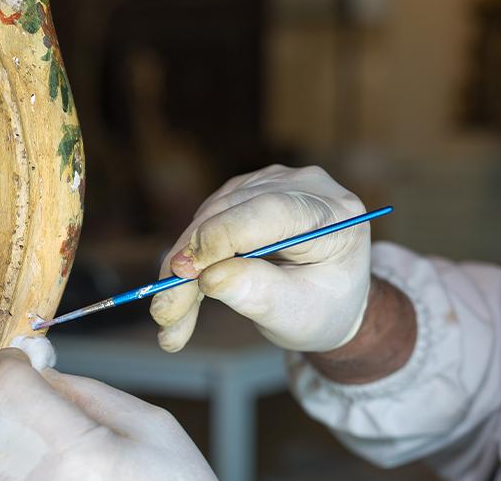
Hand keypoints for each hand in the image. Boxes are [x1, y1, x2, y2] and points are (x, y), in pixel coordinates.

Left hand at [0, 348, 215, 480]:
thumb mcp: (148, 427)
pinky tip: (45, 464)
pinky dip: (9, 469)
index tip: (23, 360)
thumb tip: (38, 371)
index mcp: (70, 449)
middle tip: (20, 396)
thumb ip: (85, 394)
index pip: (3, 385)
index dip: (10, 363)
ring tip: (40, 436)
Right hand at [150, 165, 369, 352]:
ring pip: (207, 218)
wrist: (328, 299)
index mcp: (335, 214)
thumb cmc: (321, 308)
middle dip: (190, 267)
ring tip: (170, 319)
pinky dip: (186, 261)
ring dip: (180, 268)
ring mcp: (271, 182)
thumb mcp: (298, 315)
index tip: (185, 273)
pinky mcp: (244, 192)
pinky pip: (202, 222)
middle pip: (230, 215)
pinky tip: (179, 297)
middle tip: (165, 314)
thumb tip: (209, 278)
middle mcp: (303, 186)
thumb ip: (260, 295)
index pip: (270, 211)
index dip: (223, 237)